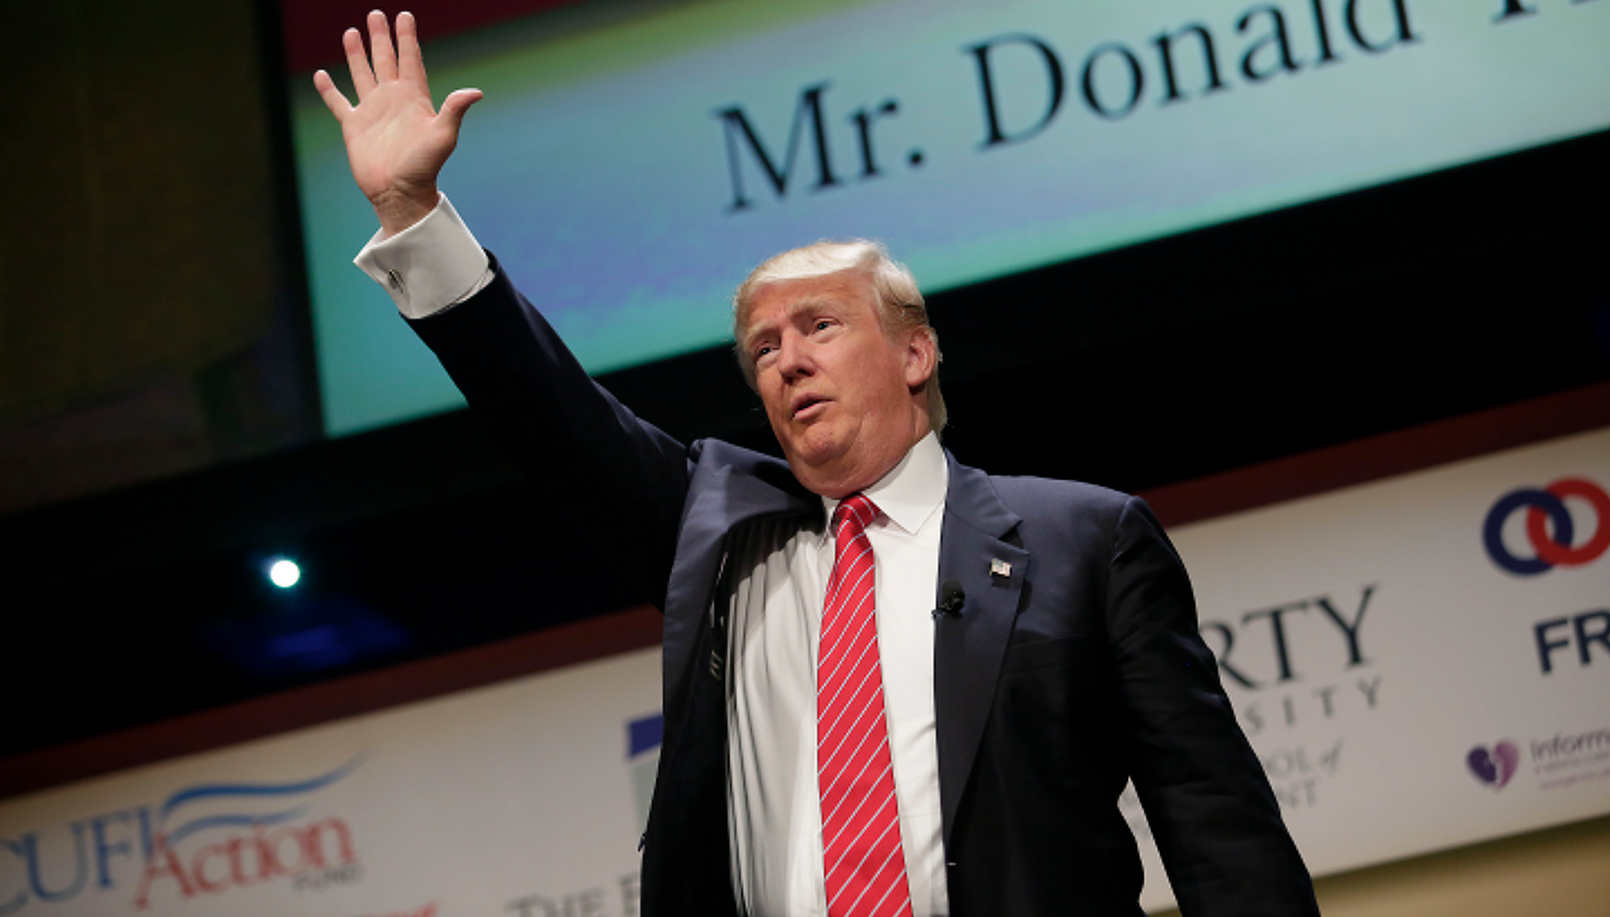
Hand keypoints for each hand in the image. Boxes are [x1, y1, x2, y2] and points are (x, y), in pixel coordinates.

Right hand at [313, 10, 481, 235]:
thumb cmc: (424, 166)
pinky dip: (329, 90)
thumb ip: (454, 110)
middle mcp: (392, 99)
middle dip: (382, 37)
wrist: (400, 191)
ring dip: (357, 54)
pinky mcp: (354, 126)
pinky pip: (339, 103)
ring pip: (363, 74)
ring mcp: (372, 111)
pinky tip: (322, 75)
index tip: (405, 16)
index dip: (407, 38)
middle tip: (376, 14)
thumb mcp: (443, 136)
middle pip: (386, 60)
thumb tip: (475, 92)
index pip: (410, 59)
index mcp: (413, 97)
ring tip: (352, 32)